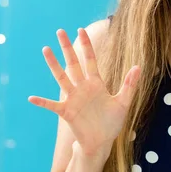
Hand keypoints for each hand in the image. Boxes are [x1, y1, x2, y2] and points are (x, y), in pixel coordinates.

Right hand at [28, 28, 140, 155]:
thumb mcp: (123, 102)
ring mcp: (73, 98)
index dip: (86, 45)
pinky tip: (31, 98)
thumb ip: (129, 84)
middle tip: (59, 31)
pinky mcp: (67, 112)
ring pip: (61, 78)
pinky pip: (52, 105)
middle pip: (73, 63)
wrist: (102, 142)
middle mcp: (82, 87)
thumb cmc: (111, 123)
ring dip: (53, 65)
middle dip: (67, 48)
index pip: (90, 60)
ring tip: (46, 49)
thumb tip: (138, 66)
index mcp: (96, 83)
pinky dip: (42, 102)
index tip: (80, 30)